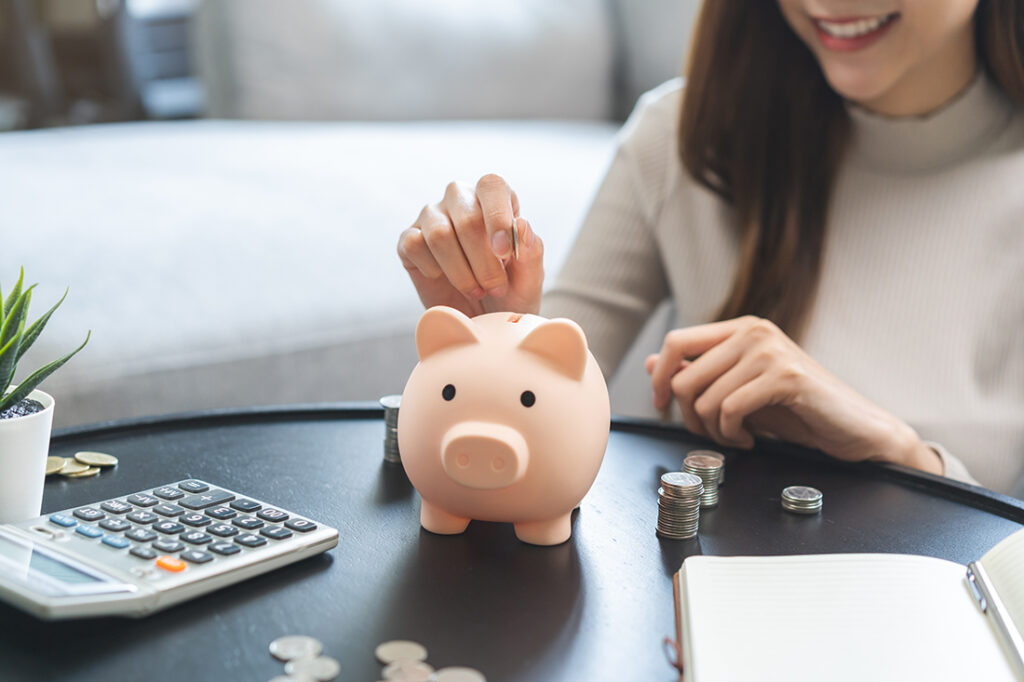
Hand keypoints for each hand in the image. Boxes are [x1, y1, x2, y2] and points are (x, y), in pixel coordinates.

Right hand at [397, 174, 543, 316]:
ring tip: (476, 290)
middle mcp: (461, 200)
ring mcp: (432, 217)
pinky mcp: (409, 239)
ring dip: (460, 272)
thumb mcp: (529, 280)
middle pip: (467, 217)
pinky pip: (414, 245)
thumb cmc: (509, 293)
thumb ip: (531, 251)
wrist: (480, 322)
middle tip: (496, 288)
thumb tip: (521, 224)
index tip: (504, 254)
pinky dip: (433, 270)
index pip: (492, 186)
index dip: (498, 217)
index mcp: (494, 199)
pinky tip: (444, 280)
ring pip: (439, 234)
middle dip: (484, 262)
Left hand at [645, 316, 942, 472]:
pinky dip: (731, 435)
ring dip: (713, 431)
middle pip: (685, 377)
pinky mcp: (785, 376)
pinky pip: (729, 411)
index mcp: (740, 328)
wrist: (854, 429)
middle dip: (689, 417)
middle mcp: (753, 331)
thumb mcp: (739, 390)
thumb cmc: (797, 410)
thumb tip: (651, 364)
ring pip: (705, 398)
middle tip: (711, 434)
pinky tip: (749, 440)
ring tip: (736, 438)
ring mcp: (769, 350)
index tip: (663, 406)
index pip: (675, 342)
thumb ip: (699, 375)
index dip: (661, 378)